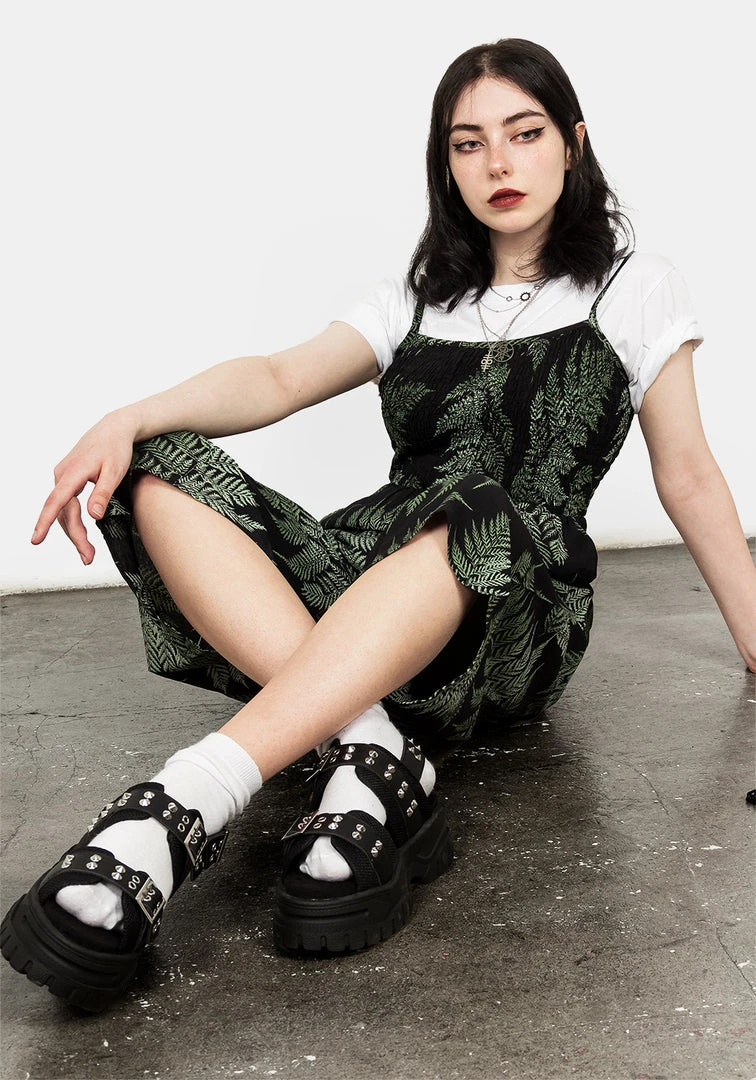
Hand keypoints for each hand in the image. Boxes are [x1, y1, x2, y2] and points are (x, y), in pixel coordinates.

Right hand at [31, 411, 138, 563]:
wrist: (114, 429)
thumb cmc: (116, 448)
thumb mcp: (115, 471)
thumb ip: (103, 493)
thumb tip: (93, 516)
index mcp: (73, 473)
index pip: (56, 501)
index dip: (45, 522)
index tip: (36, 539)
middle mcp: (62, 475)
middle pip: (63, 512)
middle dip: (75, 537)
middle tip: (88, 558)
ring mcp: (62, 476)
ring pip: (63, 510)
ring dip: (74, 532)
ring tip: (88, 553)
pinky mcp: (67, 478)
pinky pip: (65, 503)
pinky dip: (72, 520)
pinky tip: (81, 533)